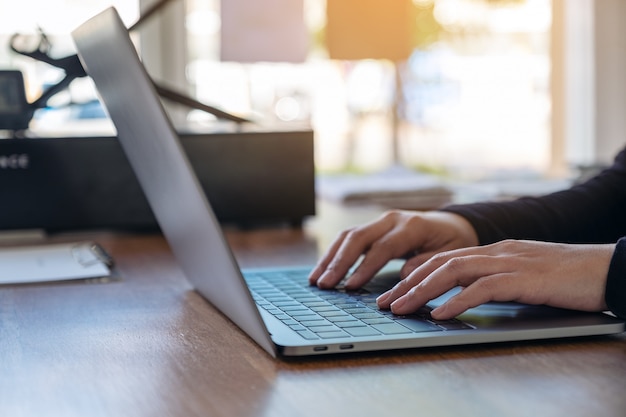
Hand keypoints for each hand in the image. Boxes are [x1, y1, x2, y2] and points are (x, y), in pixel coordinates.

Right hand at [308, 210, 478, 288]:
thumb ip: (427, 264)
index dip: (365, 267)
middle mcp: (392, 219)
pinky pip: (349, 238)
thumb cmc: (453, 242)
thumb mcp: (450, 255)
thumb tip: (403, 277)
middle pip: (358, 238)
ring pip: (348, 235)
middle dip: (339, 262)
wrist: (453, 225)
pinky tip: (323, 269)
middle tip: (324, 284)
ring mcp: (380, 221)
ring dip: (330, 258)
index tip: (350, 286)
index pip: (383, 247)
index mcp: (412, 226)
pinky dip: (334, 254)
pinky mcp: (373, 228)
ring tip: (316, 280)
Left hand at [376, 240, 613, 319]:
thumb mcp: (522, 274)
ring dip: (421, 291)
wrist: (608, 268)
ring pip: (452, 271)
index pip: (443, 259)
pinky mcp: (524, 278)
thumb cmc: (566, 276)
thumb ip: (493, 280)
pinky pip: (482, 288)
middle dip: (407, 283)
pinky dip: (456, 301)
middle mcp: (495, 252)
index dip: (414, 275)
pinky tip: (438, 314)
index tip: (393, 292)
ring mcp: (508, 262)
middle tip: (385, 302)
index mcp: (492, 250)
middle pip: (439, 263)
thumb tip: (464, 296)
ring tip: (400, 308)